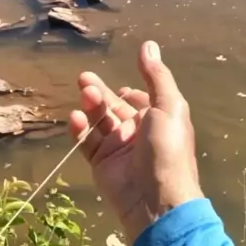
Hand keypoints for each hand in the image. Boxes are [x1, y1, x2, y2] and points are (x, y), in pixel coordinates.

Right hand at [69, 41, 202, 245]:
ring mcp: (118, 148)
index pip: (140, 100)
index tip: (120, 86)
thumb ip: (157, 76)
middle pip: (114, 107)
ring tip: (84, 94)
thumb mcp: (169, 106)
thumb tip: (148, 45)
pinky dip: (80, 129)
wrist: (155, 199)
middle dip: (99, 92)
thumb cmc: (168, 150)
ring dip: (91, 106)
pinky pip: (87, 141)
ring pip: (99, 121)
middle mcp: (138, 133)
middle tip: (83, 78)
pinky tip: (76, 117)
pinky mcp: (101, 163)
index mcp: (158, 120)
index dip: (130, 91)